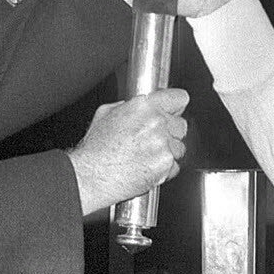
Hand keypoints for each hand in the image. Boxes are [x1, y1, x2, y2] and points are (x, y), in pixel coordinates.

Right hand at [68, 89, 187, 215]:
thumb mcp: (105, 114)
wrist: (92, 175)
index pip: (179, 98)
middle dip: (170, 132)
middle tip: (153, 140)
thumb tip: (138, 107)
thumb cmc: (95, 148)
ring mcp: (163, 144)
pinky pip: (175, 166)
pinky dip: (165, 169)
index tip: (175, 110)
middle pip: (181, 125)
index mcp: (143, 106)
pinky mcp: (165, 165)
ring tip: (146, 157)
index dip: (177, 105)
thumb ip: (128, 106)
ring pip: (180, 147)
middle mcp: (156, 122)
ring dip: (168, 152)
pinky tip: (147, 168)